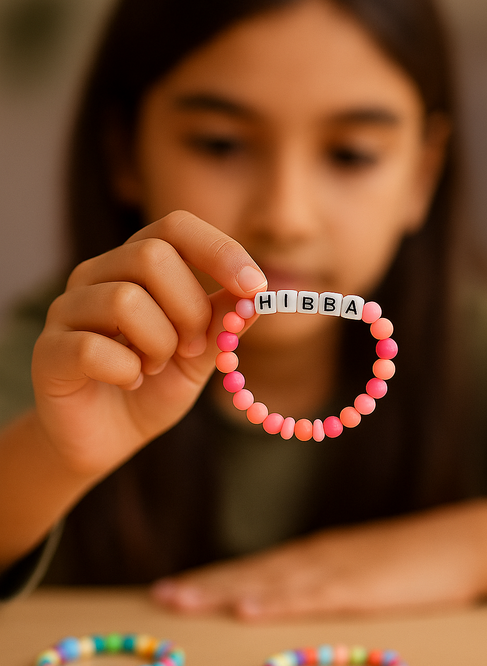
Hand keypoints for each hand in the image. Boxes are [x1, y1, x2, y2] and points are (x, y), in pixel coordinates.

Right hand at [31, 210, 265, 477]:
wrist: (106, 438)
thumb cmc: (152, 387)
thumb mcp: (200, 355)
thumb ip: (222, 323)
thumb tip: (257, 295)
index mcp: (135, 264)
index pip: (176, 227)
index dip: (219, 251)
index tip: (254, 287)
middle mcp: (97, 274)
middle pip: (151, 256)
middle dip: (189, 310)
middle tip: (192, 349)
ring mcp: (67, 309)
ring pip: (124, 300)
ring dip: (158, 344)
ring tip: (154, 368)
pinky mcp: (49, 350)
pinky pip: (93, 348)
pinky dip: (126, 371)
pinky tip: (128, 382)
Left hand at [150, 503, 483, 618]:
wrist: (453, 542)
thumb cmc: (406, 559)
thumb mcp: (355, 566)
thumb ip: (322, 576)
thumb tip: (287, 591)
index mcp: (311, 554)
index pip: (252, 569)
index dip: (211, 580)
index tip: (174, 589)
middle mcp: (312, 558)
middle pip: (249, 574)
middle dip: (203, 586)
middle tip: (160, 596)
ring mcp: (333, 570)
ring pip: (267, 583)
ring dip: (222, 593)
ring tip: (181, 602)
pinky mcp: (357, 588)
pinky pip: (309, 598)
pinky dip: (276, 604)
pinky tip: (247, 610)